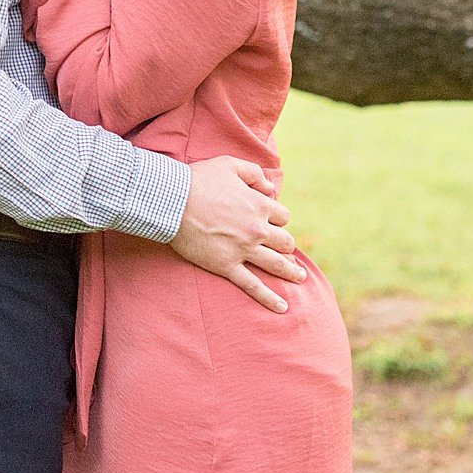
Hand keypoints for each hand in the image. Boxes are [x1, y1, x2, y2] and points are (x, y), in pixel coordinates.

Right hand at [170, 155, 305, 312]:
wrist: (172, 202)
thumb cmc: (199, 180)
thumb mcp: (229, 164)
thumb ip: (253, 172)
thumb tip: (270, 187)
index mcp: (259, 205)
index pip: (283, 216)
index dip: (278, 219)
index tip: (272, 223)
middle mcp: (257, 229)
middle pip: (285, 242)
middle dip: (287, 246)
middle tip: (286, 250)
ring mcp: (243, 250)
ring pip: (276, 264)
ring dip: (291, 272)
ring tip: (300, 278)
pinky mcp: (227, 266)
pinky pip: (253, 286)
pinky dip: (270, 298)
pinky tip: (282, 307)